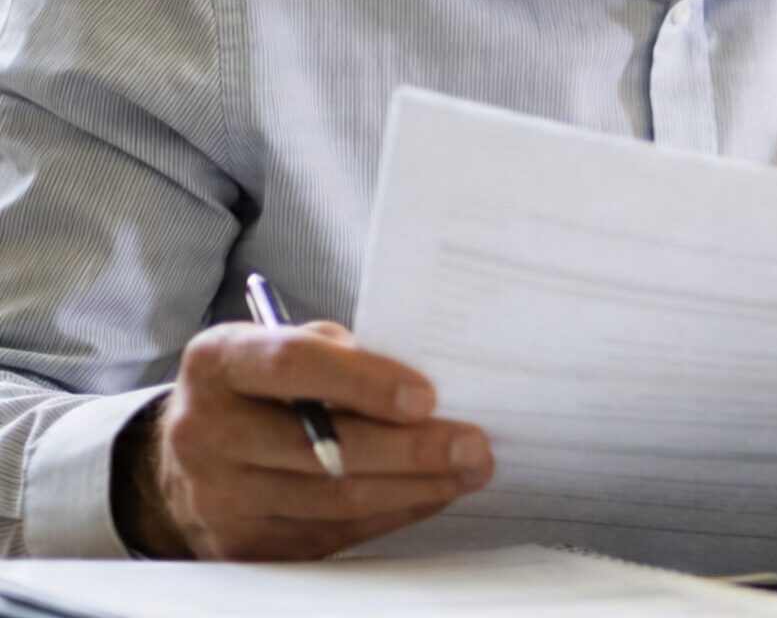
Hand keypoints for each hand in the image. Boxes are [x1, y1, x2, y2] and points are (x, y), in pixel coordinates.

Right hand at [112, 320, 493, 559]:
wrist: (188, 460)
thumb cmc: (261, 389)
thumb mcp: (284, 346)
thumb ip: (341, 353)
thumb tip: (428, 379)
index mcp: (218, 362)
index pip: (293, 365)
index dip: (364, 381)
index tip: (426, 396)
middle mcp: (206, 431)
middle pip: (322, 448)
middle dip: (411, 449)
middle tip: (474, 445)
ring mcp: (218, 496)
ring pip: (334, 500)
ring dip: (415, 488)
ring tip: (469, 470)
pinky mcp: (241, 545)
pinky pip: (332, 533)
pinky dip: (391, 514)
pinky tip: (430, 494)